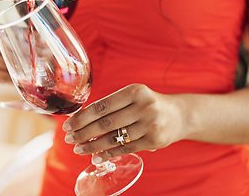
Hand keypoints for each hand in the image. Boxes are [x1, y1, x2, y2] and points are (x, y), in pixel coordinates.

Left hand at [62, 84, 187, 163]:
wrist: (180, 115)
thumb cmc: (147, 104)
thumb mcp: (132, 96)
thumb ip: (110, 105)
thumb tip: (80, 119)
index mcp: (135, 91)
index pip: (101, 106)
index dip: (82, 117)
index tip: (68, 124)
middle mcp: (144, 106)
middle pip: (105, 123)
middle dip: (83, 132)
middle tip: (69, 138)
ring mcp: (150, 124)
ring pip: (114, 138)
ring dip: (93, 146)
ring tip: (78, 149)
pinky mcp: (154, 141)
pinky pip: (125, 149)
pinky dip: (108, 154)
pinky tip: (96, 157)